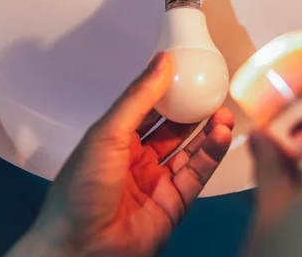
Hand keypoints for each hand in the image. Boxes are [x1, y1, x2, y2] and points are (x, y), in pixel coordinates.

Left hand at [7, 52, 234, 256]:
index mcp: (115, 140)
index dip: (167, 90)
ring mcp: (156, 181)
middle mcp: (136, 159)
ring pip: (189, 150)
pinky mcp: (174, 203)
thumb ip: (138, 98)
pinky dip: (211, 154)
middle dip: (193, 111)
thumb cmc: (79, 194)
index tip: (187, 73)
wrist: (82, 248)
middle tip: (212, 92)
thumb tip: (160, 63)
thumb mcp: (108, 134)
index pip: (147, 108)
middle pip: (172, 129)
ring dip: (207, 131)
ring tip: (223, 113)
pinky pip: (197, 174)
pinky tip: (220, 136)